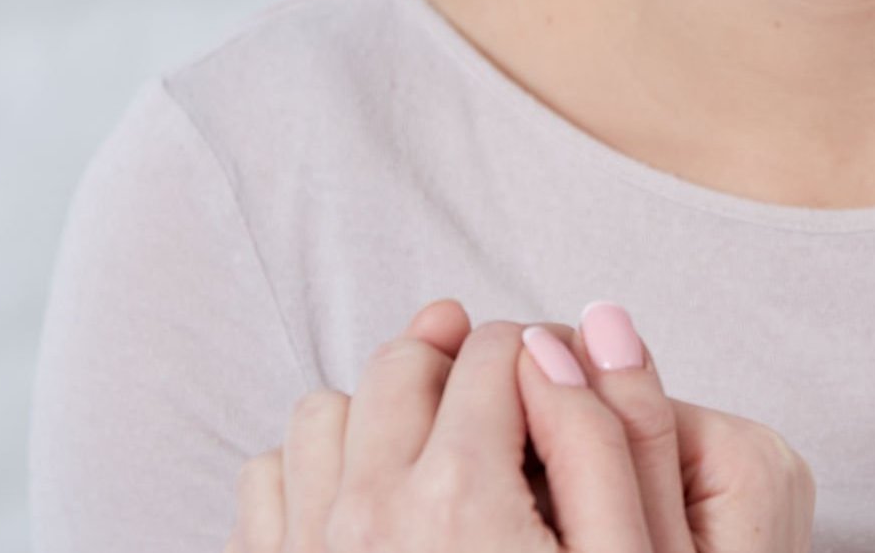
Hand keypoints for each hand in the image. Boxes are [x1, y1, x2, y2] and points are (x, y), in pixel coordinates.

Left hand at [227, 301, 812, 552]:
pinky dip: (312, 471)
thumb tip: (569, 341)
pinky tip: (367, 501)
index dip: (540, 351)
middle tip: (501, 408)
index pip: (499, 351)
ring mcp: (311, 544)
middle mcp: (372, 509)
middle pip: (405, 364)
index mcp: (465, 495)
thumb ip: (605, 444)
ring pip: (325, 412)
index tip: (557, 381)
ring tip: (433, 453)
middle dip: (458, 366)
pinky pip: (269, 479)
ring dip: (378, 414)